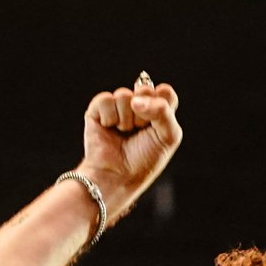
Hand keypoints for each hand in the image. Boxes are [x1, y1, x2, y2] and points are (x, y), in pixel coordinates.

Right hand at [80, 74, 181, 213]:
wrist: (118, 176)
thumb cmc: (144, 160)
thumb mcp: (168, 137)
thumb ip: (163, 111)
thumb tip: (135, 100)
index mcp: (157, 113)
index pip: (165, 92)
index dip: (162, 101)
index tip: (158, 117)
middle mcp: (138, 108)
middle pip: (145, 90)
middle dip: (144, 112)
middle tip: (140, 130)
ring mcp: (118, 108)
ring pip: (124, 95)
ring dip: (126, 119)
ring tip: (124, 133)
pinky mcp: (98, 111)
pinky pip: (105, 99)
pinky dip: (109, 117)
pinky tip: (109, 128)